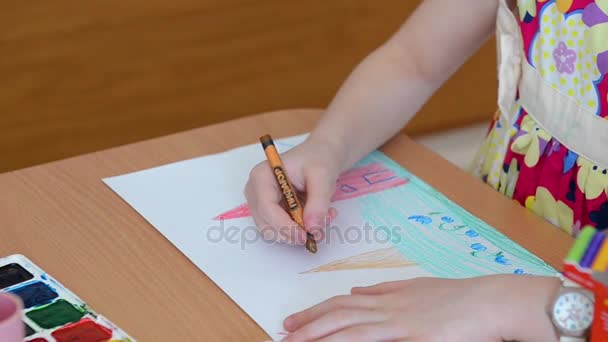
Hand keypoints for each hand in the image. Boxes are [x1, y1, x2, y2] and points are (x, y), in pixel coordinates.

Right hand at [244, 137, 342, 243]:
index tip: (307, 235)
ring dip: (298, 232)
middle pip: (266, 224)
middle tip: (320, 228)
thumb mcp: (323, 176)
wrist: (321, 155)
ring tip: (323, 217)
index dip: (285, 226)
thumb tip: (313, 229)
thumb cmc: (318, 159)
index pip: (266, 208)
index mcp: (262, 176)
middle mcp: (256, 191)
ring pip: (274, 231)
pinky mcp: (271, 212)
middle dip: (293, 232)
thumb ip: (318, 203)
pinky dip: (299, 229)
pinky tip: (316, 216)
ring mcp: (261, 203)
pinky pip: (282, 230)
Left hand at [282, 275, 559, 341]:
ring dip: (318, 333)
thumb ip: (386, 291)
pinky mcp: (409, 333)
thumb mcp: (418, 290)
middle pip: (338, 313)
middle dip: (308, 324)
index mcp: (388, 295)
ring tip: (294, 341)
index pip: (342, 303)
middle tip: (284, 333)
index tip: (296, 321)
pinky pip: (368, 338)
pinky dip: (346, 341)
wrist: (489, 300)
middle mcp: (386, 305)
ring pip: (347, 325)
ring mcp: (396, 319)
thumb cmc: (459, 299)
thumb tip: (357, 292)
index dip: (316, 312)